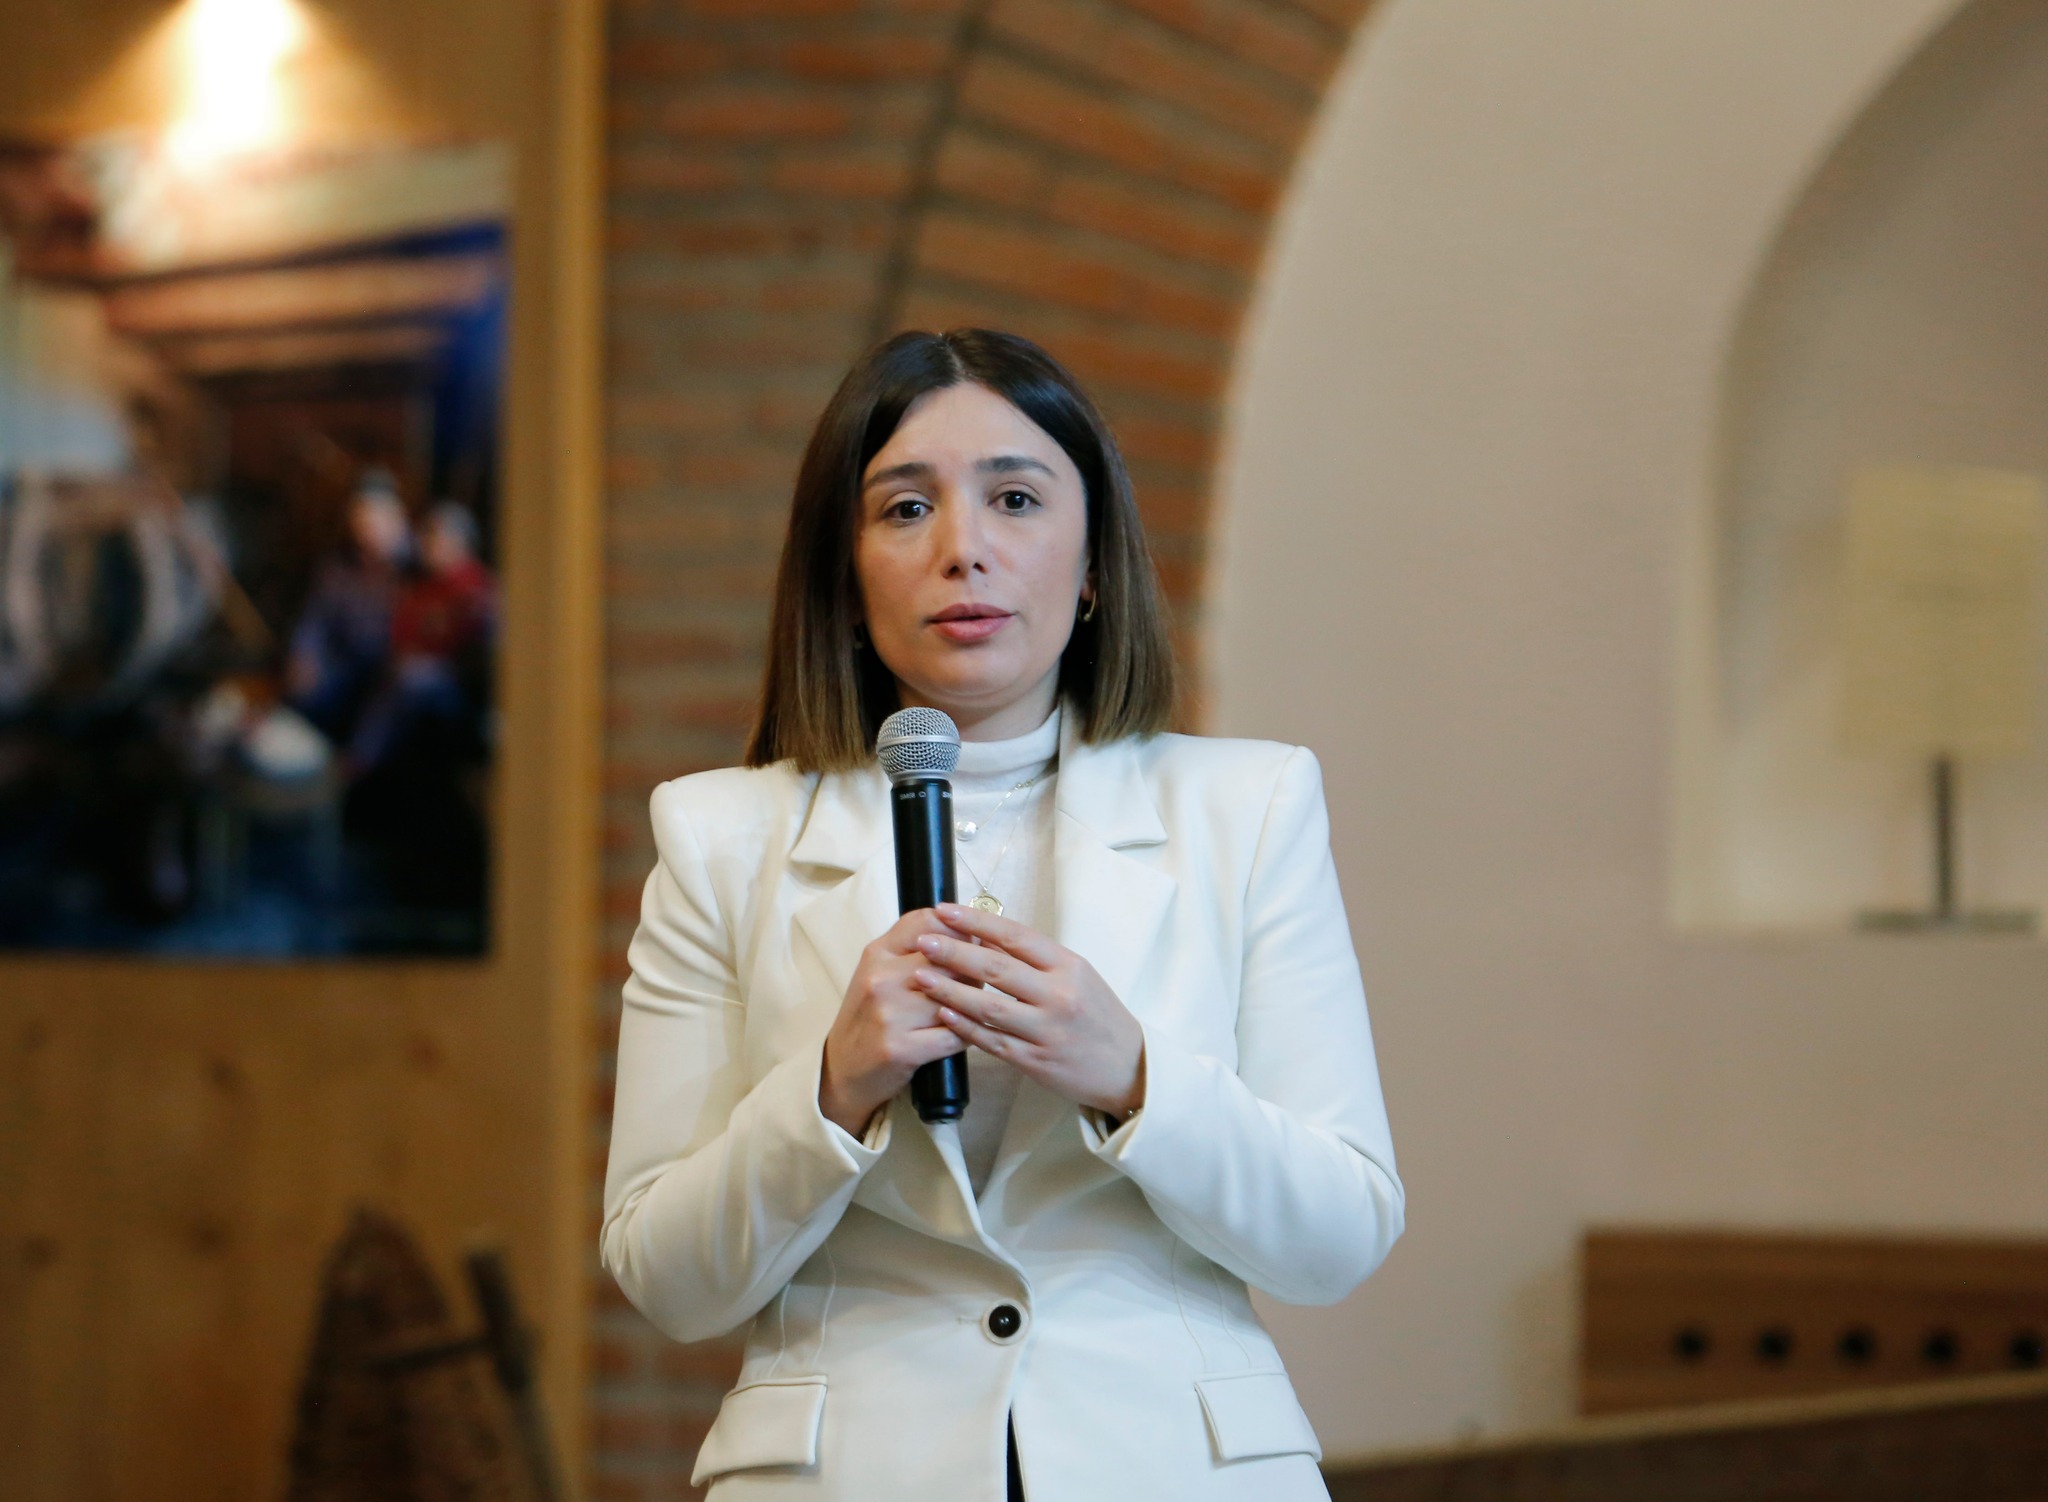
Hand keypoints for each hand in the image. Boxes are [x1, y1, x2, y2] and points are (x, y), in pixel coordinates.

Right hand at [819, 910, 965, 1137]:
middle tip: (980, 982)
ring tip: (973, 1008)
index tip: (975, 943)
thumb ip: (915, 950)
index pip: (928, 921)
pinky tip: (965, 1034)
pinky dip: (967, 1035)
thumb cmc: (870, 1017)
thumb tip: (971, 933)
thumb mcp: (881, 973)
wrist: (842, 1070)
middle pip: (949, 959)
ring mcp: (889, 1014)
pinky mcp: (900, 1049)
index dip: (961, 929)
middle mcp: (881, 978)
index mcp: (878, 953)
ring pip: (956, 997)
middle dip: (974, 970)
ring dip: (973, 1004)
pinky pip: (955, 1035)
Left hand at [911, 902, 1145, 1118]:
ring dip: (951, 990)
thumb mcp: (1080, 975)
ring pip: (989, 1006)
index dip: (976, 921)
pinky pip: (993, 1041)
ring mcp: (1046, 1030)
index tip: (944, 910)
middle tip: (922, 940)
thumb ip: (1039, 959)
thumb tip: (989, 934)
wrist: (1129, 1067)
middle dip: (954, 952)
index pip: (1015, 936)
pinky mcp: (1036, 1061)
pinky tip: (943, 1014)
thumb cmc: (1099, 1015)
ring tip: (922, 976)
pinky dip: (966, 1027)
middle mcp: (1058, 995)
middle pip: (997, 968)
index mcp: (1068, 966)